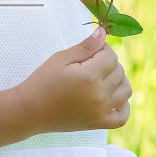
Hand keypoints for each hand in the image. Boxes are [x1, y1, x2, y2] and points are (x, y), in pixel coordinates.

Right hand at [17, 27, 131, 132]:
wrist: (30, 110)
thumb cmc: (42, 81)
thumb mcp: (61, 58)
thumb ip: (85, 47)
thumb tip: (103, 33)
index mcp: (90, 76)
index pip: (111, 56)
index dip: (102, 49)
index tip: (90, 51)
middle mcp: (99, 95)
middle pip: (119, 71)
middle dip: (108, 63)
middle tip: (90, 64)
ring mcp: (101, 111)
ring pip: (126, 90)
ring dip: (119, 80)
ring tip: (103, 78)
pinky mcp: (98, 123)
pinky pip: (122, 117)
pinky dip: (124, 106)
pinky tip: (114, 98)